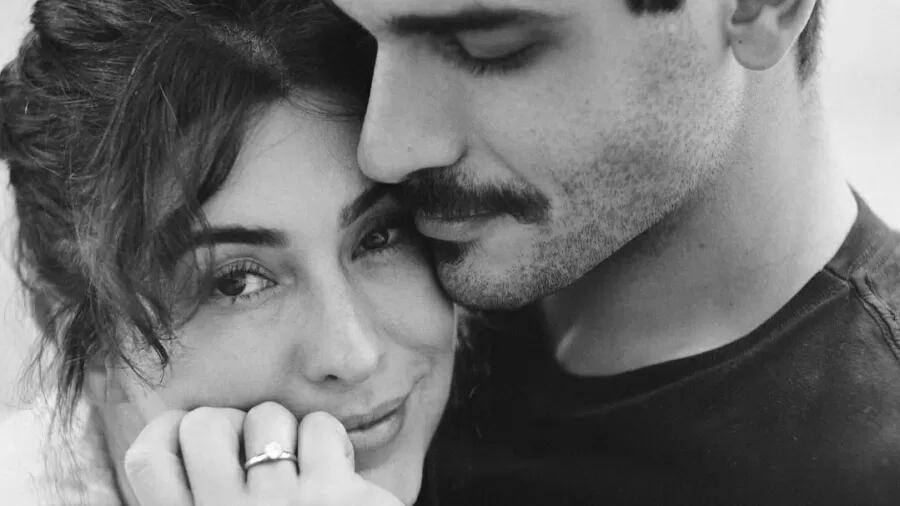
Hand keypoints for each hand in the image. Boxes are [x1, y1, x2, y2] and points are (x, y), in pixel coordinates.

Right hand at [124, 402, 404, 505]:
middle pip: (204, 423)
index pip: (147, 460)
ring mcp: (279, 504)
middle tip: (253, 450)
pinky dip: (328, 440)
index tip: (192, 432)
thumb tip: (188, 441)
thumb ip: (196, 504)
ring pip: (266, 417)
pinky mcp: (336, 494)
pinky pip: (318, 427)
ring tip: (298, 467)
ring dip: (285, 432)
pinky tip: (333, 469)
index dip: (169, 430)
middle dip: (231, 423)